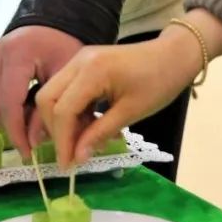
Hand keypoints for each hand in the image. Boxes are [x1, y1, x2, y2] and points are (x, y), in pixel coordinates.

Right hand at [0, 26, 83, 155]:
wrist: (55, 20)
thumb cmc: (66, 45)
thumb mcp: (66, 78)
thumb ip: (50, 111)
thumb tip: (34, 142)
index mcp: (16, 55)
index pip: (10, 104)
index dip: (17, 132)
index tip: (29, 153)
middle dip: (14, 128)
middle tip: (35, 142)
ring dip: (11, 119)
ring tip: (34, 124)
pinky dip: (10, 107)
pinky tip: (28, 108)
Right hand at [36, 28, 204, 167]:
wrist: (174, 55)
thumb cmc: (159, 83)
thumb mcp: (131, 112)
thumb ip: (100, 133)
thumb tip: (77, 157)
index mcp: (91, 71)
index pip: (62, 110)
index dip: (62, 141)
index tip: (67, 166)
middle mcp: (79, 61)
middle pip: (48, 98)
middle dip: (55, 129)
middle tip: (71, 153)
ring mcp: (80, 60)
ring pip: (54, 93)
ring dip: (64, 120)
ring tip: (84, 141)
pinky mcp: (85, 63)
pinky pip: (68, 89)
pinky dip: (73, 110)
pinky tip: (90, 126)